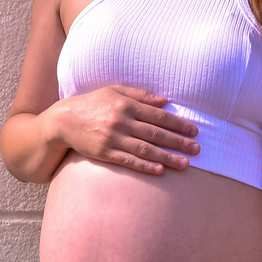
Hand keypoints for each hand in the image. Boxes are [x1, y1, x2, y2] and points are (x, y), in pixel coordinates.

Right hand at [56, 85, 198, 174]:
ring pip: (145, 149)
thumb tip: (164, 101)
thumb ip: (140, 94)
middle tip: (197, 149)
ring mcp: (113, 138)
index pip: (158, 115)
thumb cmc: (92, 103)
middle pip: (156, 133)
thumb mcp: (114, 91)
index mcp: (126, 104)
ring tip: (185, 164)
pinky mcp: (104, 152)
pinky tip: (159, 170)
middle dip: (178, 142)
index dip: (178, 124)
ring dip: (167, 157)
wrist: (64, 121)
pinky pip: (128, 161)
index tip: (194, 131)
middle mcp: (121, 121)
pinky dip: (145, 166)